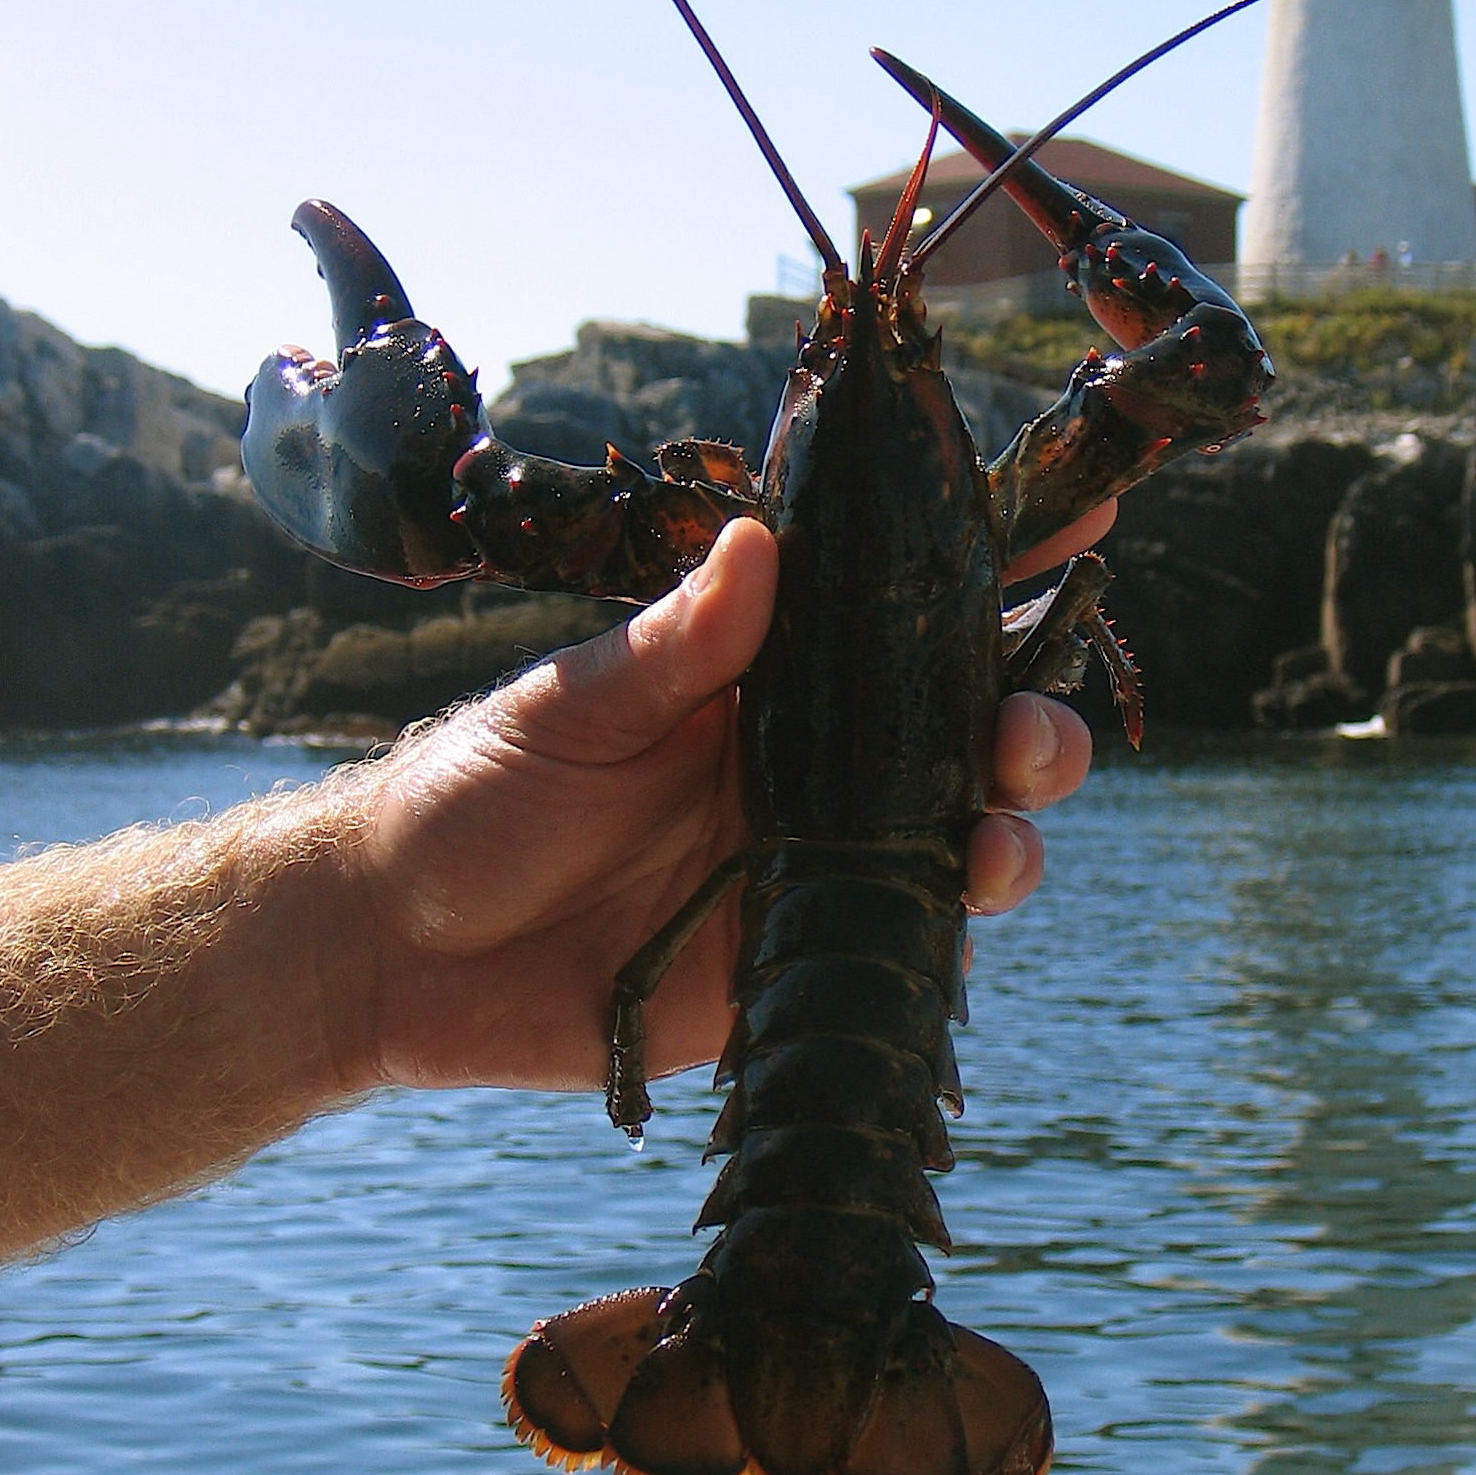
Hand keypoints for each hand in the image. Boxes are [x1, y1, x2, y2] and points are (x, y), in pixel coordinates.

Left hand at [341, 515, 1099, 1100]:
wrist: (396, 950)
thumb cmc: (473, 793)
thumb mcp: (569, 705)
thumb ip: (673, 643)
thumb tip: (763, 542)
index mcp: (758, 677)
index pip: (891, 606)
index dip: (989, 560)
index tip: (1079, 513)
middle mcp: (806, 761)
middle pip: (958, 726)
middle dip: (1027, 714)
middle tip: (1025, 724)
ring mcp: (810, 861)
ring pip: (956, 830)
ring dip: (1009, 819)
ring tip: (998, 824)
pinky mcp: (794, 961)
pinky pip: (908, 943)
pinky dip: (955, 924)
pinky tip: (967, 905)